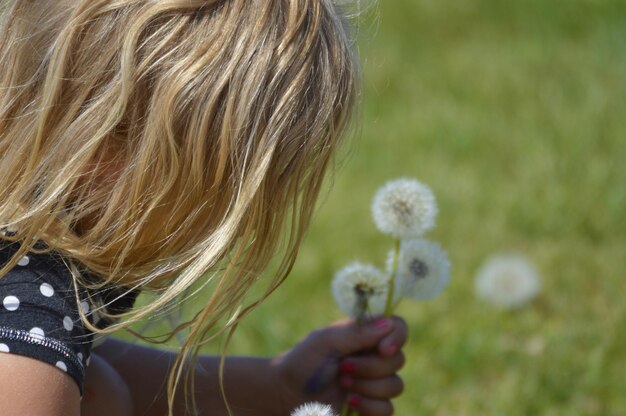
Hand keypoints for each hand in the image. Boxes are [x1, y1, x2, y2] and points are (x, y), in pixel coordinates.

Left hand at [272, 316, 407, 415]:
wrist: (286, 395)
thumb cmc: (302, 363)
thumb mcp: (326, 341)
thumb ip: (357, 332)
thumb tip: (389, 323)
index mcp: (365, 334)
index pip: (398, 327)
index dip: (397, 337)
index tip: (382, 349)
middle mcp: (373, 356)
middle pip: (398, 359)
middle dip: (370, 367)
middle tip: (343, 368)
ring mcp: (374, 382)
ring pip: (395, 385)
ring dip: (367, 387)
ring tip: (342, 385)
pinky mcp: (371, 406)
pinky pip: (388, 409)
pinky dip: (369, 407)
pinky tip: (350, 402)